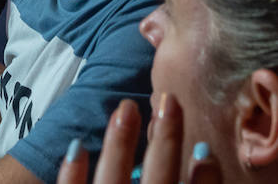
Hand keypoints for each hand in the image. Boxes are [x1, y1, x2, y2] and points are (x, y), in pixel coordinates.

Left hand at [57, 96, 220, 183]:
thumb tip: (203, 160)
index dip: (205, 177)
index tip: (205, 148)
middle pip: (158, 180)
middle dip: (165, 141)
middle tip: (169, 101)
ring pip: (112, 180)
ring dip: (119, 144)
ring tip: (125, 108)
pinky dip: (71, 173)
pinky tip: (76, 146)